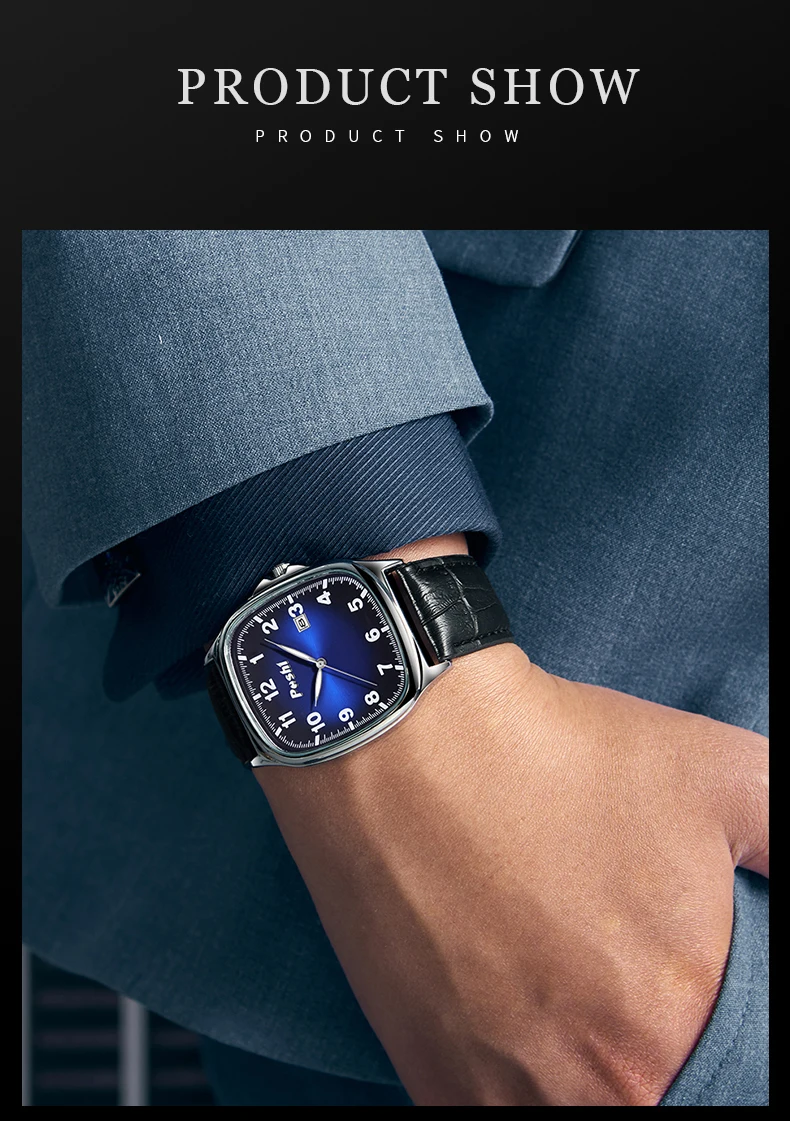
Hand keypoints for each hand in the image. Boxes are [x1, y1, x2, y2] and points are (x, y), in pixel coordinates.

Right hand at [256, 538, 767, 1105]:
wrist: (405, 739)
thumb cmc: (558, 752)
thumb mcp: (723, 774)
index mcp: (678, 1020)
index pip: (726, 1075)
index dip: (708, 1037)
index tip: (678, 995)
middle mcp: (597, 1082)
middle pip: (645, 1092)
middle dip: (647, 1049)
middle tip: (610, 981)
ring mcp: (504, 1093)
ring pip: (573, 1110)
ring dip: (579, 1075)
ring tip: (561, 997)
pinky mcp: (432, 1081)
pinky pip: (497, 1117)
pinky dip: (515, 1088)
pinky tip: (515, 1024)